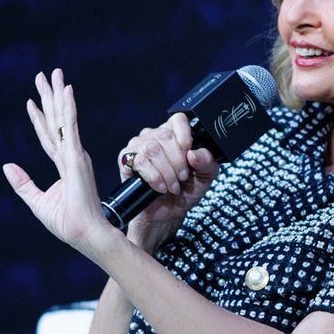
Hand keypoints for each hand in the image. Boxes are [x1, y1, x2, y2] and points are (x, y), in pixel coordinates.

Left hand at [3, 68, 116, 257]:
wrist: (84, 233)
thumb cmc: (67, 223)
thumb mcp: (37, 201)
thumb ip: (22, 183)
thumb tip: (6, 166)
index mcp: (64, 166)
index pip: (48, 137)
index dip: (40, 118)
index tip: (32, 101)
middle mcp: (71, 155)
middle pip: (57, 120)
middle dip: (50, 97)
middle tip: (44, 75)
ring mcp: (75, 154)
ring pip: (64, 118)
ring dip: (58, 94)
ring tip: (53, 74)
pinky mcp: (76, 156)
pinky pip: (70, 126)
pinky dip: (68, 107)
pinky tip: (66, 90)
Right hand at [118, 111, 218, 249]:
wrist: (166, 214)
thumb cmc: (184, 192)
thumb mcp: (205, 177)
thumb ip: (207, 162)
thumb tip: (194, 154)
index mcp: (174, 134)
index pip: (178, 119)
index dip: (185, 136)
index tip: (189, 156)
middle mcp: (154, 136)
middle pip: (165, 136)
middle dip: (177, 161)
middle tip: (182, 178)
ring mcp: (138, 146)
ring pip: (152, 149)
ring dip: (166, 172)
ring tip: (172, 186)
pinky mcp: (126, 160)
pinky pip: (139, 161)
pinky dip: (153, 177)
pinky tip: (159, 187)